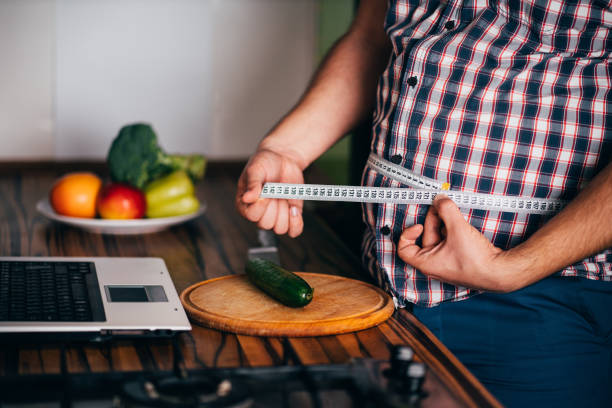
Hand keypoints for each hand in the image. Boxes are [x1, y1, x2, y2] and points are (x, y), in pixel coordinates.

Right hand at [236, 147, 304, 236]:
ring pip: (280, 229)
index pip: (251, 216)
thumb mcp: (256, 169)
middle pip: (266, 224)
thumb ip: (253, 183)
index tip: (265, 190)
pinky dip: (296, 223)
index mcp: (245, 204)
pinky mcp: (290, 215)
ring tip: (284, 196)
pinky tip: (294, 209)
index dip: (261, 204)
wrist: (282, 158)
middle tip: (274, 190)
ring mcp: (275, 215)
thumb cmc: (265, 162)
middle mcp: (259, 213)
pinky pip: (294, 230)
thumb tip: (247, 198)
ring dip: (285, 213)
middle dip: (274, 206)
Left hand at [397, 195, 524, 291]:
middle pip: (426, 237)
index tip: (418, 224)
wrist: (500, 273)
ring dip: (445, 224)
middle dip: (433, 220)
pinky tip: (462, 225)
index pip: (404, 249)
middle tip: (441, 206)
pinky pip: (450, 243)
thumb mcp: (457, 228)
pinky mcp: (458, 261)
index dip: (407, 234)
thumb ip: (446, 210)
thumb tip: (439, 199)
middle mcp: (434, 265)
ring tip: (454, 214)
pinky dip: (453, 232)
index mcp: (426, 263)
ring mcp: (447, 264)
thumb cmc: (476, 261)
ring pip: (439, 239)